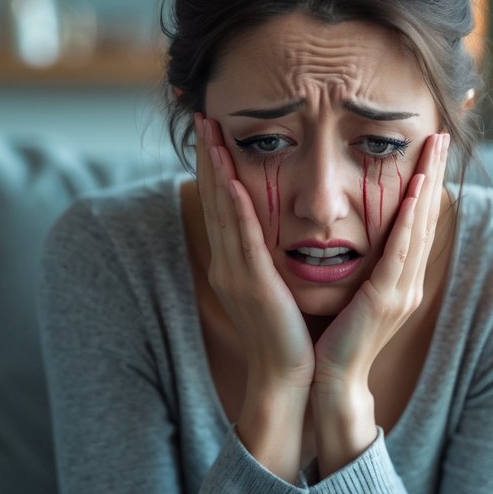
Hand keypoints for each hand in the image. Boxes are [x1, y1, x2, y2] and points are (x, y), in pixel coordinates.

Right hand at [194, 113, 313, 478]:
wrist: (288, 377)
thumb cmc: (290, 334)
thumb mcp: (277, 286)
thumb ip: (272, 257)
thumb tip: (281, 229)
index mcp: (235, 262)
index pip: (224, 203)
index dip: (215, 166)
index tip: (213, 131)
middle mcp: (228, 262)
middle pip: (215, 198)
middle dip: (207, 156)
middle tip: (203, 116)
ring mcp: (236, 273)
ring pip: (223, 211)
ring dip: (216, 169)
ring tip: (210, 133)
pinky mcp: (252, 284)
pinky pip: (242, 238)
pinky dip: (235, 207)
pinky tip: (233, 181)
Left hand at [310, 133, 449, 471]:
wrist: (328, 381)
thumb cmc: (332, 338)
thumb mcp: (352, 294)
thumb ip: (360, 266)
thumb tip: (352, 235)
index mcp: (398, 278)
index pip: (415, 220)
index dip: (426, 182)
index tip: (429, 147)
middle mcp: (407, 280)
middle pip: (426, 216)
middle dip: (436, 172)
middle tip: (442, 133)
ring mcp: (401, 289)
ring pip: (419, 226)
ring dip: (429, 183)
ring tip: (435, 146)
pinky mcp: (387, 298)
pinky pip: (402, 249)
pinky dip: (411, 217)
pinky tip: (416, 190)